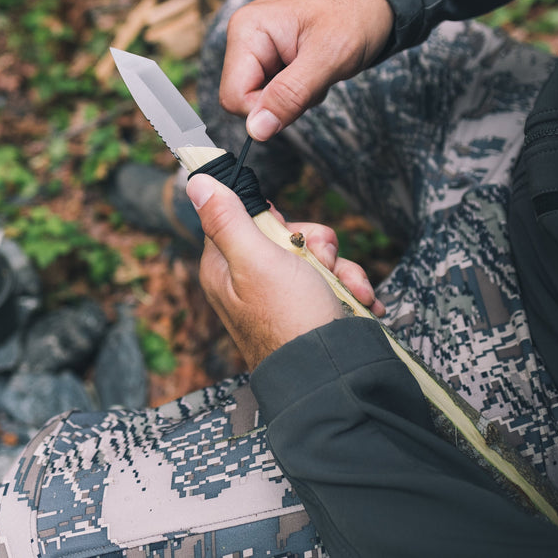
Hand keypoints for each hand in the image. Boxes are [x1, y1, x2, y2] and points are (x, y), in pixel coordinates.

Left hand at [187, 173, 384, 369]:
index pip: (238, 218)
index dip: (268, 218)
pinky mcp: (308, 305)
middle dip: (314, 244)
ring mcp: (280, 295)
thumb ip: (228, 219)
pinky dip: (349, 286)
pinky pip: (330, 277)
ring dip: (338, 267)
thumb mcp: (256, 259)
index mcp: (224, 267)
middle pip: (282, 233)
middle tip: (318, 262)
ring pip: (313, 254)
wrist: (332, 374)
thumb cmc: (290, 319)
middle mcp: (249, 280)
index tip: (285, 231)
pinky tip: (360, 301)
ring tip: (348, 290)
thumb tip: (197, 183)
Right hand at [219, 0, 393, 141]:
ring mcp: (258, 50)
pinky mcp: (272, 60)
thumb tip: (256, 131)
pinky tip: (316, 68)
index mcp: (247, 31)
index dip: (266, 110)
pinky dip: (301, 92)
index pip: (233, 98)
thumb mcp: (327, 57)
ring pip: (264, 103)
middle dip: (285, 102)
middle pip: (247, 102)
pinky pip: (277, 95)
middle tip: (314, 77)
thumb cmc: (354, 13)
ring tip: (319, 69)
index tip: (300, 96)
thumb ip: (290, 95)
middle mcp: (245, 40)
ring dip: (297, 98)